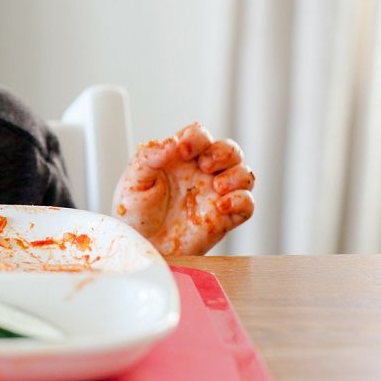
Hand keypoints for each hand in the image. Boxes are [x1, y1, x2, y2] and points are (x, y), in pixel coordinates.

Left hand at [113, 122, 254, 255]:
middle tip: (205, 165)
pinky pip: (247, 204)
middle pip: (229, 150)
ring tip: (216, 186)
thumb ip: (149, 158)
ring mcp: (215, 194)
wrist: (141, 245)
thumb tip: (170, 142)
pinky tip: (221, 206)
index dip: (196, 137)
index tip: (182, 149)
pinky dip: (241, 200)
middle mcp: (202, 173)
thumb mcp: (133, 181)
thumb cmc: (134, 213)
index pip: (199, 135)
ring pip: (244, 174)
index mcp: (180, 158)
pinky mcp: (224, 217)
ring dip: (236, 175)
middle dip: (223, 152)